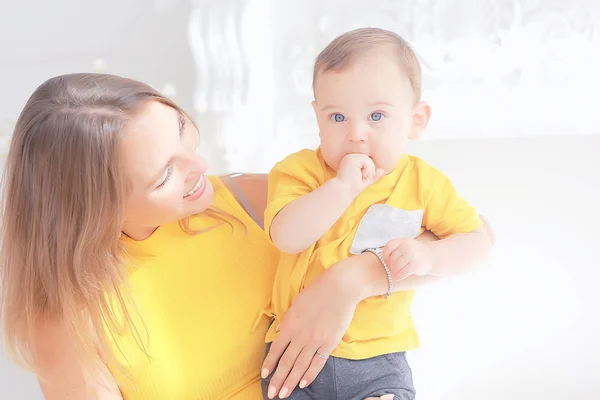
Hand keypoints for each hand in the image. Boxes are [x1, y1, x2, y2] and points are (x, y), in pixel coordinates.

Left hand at [260, 260, 360, 398]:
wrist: (339, 288)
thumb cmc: (317, 292)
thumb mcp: (296, 304)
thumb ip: (287, 321)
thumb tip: (279, 332)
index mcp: (290, 325)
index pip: (276, 349)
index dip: (270, 363)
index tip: (265, 375)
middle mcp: (300, 336)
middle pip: (286, 362)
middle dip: (278, 379)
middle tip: (272, 394)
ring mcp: (315, 341)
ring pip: (300, 366)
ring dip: (291, 381)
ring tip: (284, 394)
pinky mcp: (329, 343)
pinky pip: (317, 363)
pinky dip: (310, 374)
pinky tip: (303, 384)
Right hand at [336, 153, 384, 195]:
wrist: (344, 191)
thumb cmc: (352, 187)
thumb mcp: (365, 180)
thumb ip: (373, 175)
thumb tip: (382, 170)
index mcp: (350, 162)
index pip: (365, 161)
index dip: (369, 168)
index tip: (365, 177)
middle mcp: (349, 158)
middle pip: (367, 158)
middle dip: (370, 168)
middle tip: (366, 177)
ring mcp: (350, 158)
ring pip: (367, 159)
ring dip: (370, 169)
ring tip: (365, 176)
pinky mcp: (351, 159)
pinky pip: (366, 160)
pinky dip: (368, 168)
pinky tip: (363, 174)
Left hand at [383, 237, 433, 280]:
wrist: (432, 258)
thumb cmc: (414, 254)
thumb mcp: (405, 246)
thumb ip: (395, 249)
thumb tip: (379, 255)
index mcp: (403, 240)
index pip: (389, 245)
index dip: (385, 254)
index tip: (387, 260)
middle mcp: (407, 246)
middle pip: (392, 257)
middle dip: (392, 265)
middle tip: (394, 268)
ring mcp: (412, 255)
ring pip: (396, 265)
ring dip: (395, 271)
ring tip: (396, 273)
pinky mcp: (416, 264)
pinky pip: (403, 272)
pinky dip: (399, 276)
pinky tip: (399, 277)